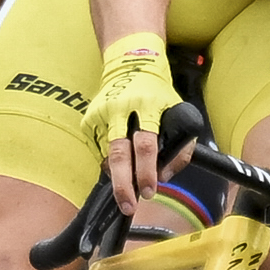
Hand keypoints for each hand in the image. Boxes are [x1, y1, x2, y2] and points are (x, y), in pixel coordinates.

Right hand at [86, 31, 179, 212]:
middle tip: (128, 205)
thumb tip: (164, 177)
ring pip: (106, 155)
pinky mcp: (89, 118)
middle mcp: (122, 109)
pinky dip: (108, 162)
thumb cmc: (158, 94)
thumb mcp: (178, 112)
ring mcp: (102, 114)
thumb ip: (180, 147)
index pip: (146, 145)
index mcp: (149, 106)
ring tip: (126, 186)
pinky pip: (98, 150)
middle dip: (123, 184)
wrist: (130, 65)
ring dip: (117, 175)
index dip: (146, 171)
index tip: (149, 191)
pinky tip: (119, 161)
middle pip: (119, 152)